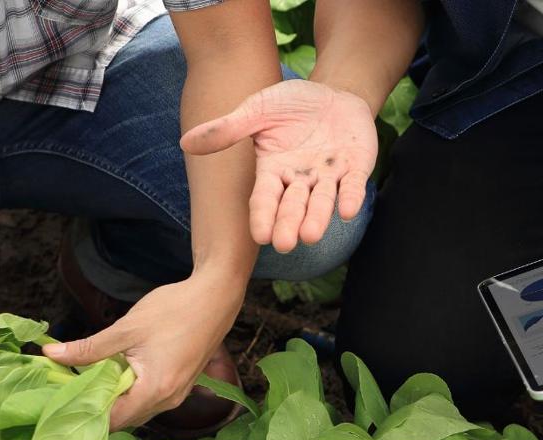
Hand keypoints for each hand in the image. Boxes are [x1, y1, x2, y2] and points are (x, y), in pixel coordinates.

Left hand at [42, 271, 244, 429]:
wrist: (216, 297)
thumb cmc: (174, 310)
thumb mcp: (126, 329)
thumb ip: (88, 348)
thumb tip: (50, 355)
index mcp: (155, 390)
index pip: (113, 420)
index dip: (86, 413)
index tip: (63, 400)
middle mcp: (169, 400)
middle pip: (126, 419)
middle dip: (99, 407)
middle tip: (71, 389)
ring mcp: (178, 394)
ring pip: (138, 408)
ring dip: (116, 398)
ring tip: (92, 379)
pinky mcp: (182, 384)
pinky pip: (151, 398)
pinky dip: (132, 391)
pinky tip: (118, 371)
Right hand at [180, 79, 377, 252]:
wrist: (332, 93)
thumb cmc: (291, 105)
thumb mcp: (257, 110)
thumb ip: (228, 129)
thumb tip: (186, 142)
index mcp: (274, 171)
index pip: (265, 198)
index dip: (264, 216)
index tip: (260, 236)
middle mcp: (301, 180)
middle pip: (293, 206)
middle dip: (289, 224)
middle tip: (284, 244)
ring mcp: (329, 176)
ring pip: (322, 202)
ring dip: (318, 218)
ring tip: (311, 236)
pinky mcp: (356, 168)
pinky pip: (353, 186)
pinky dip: (351, 197)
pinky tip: (347, 211)